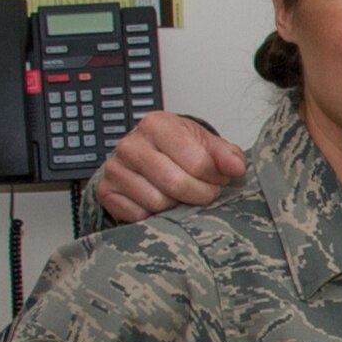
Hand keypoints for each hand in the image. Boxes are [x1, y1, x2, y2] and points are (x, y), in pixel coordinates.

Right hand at [99, 112, 246, 222]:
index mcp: (156, 124)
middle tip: (206, 192)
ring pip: (158, 203)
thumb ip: (226, 154)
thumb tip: (235, 167)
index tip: (219, 179)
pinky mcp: (106, 192)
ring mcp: (115, 169)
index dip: (215, 178)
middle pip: (175, 184)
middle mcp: (130, 144)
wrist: (147, 155)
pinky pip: (139, 216)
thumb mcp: (207, 144)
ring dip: (177, 205)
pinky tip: (161, 202)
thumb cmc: (177, 149)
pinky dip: (155, 216)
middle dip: (200, 194)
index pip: (196, 161)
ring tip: (182, 195)